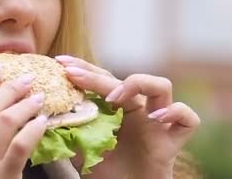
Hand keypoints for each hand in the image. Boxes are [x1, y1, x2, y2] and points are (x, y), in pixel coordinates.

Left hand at [54, 55, 200, 178]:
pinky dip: (177, 113)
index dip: (84, 67)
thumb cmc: (106, 172)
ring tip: (116, 97)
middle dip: (97, 74)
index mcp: (117, 108)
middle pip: (125, 79)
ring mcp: (158, 123)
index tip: (61, 62)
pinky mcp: (173, 141)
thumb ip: (69, 131)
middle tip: (74, 75)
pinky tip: (156, 118)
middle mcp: (139, 110)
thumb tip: (42, 116)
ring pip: (163, 85)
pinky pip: (189, 119)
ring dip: (140, 84)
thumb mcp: (81, 148)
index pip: (102, 78)